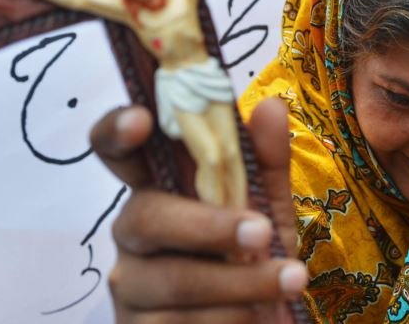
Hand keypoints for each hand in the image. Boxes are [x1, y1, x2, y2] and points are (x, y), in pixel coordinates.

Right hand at [93, 101, 306, 322]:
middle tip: (262, 232)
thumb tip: (271, 106)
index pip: (119, 153)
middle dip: (210, 226)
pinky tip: (258, 318)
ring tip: (290, 280)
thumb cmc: (255, 260)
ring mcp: (130, 286)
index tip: (140, 119)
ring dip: (242, 283)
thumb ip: (267, 162)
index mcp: (158, 189)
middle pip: (148, 217)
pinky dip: (231, 320)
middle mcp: (134, 234)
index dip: (117, 132)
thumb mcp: (270, 208)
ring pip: (175, 280)